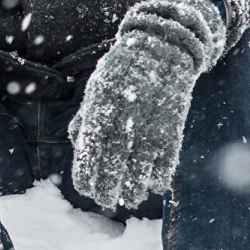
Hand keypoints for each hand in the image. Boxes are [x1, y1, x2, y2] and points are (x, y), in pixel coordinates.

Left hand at [68, 0, 226, 211]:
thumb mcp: (97, 89)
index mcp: (100, 111)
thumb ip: (86, 117)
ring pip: (140, 171)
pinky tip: (151, 185)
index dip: (87, 176)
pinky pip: (166, 163)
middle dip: (107, 190)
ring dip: (133, 189)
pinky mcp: (173, 129)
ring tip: (127, 198)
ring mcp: (150, 127)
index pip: (89, 154)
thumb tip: (76, 146)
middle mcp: (123, 122)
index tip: (86, 188)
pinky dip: (158, 177)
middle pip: (112, 167)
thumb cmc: (123, 71)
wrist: (163, 48)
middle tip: (106, 201)